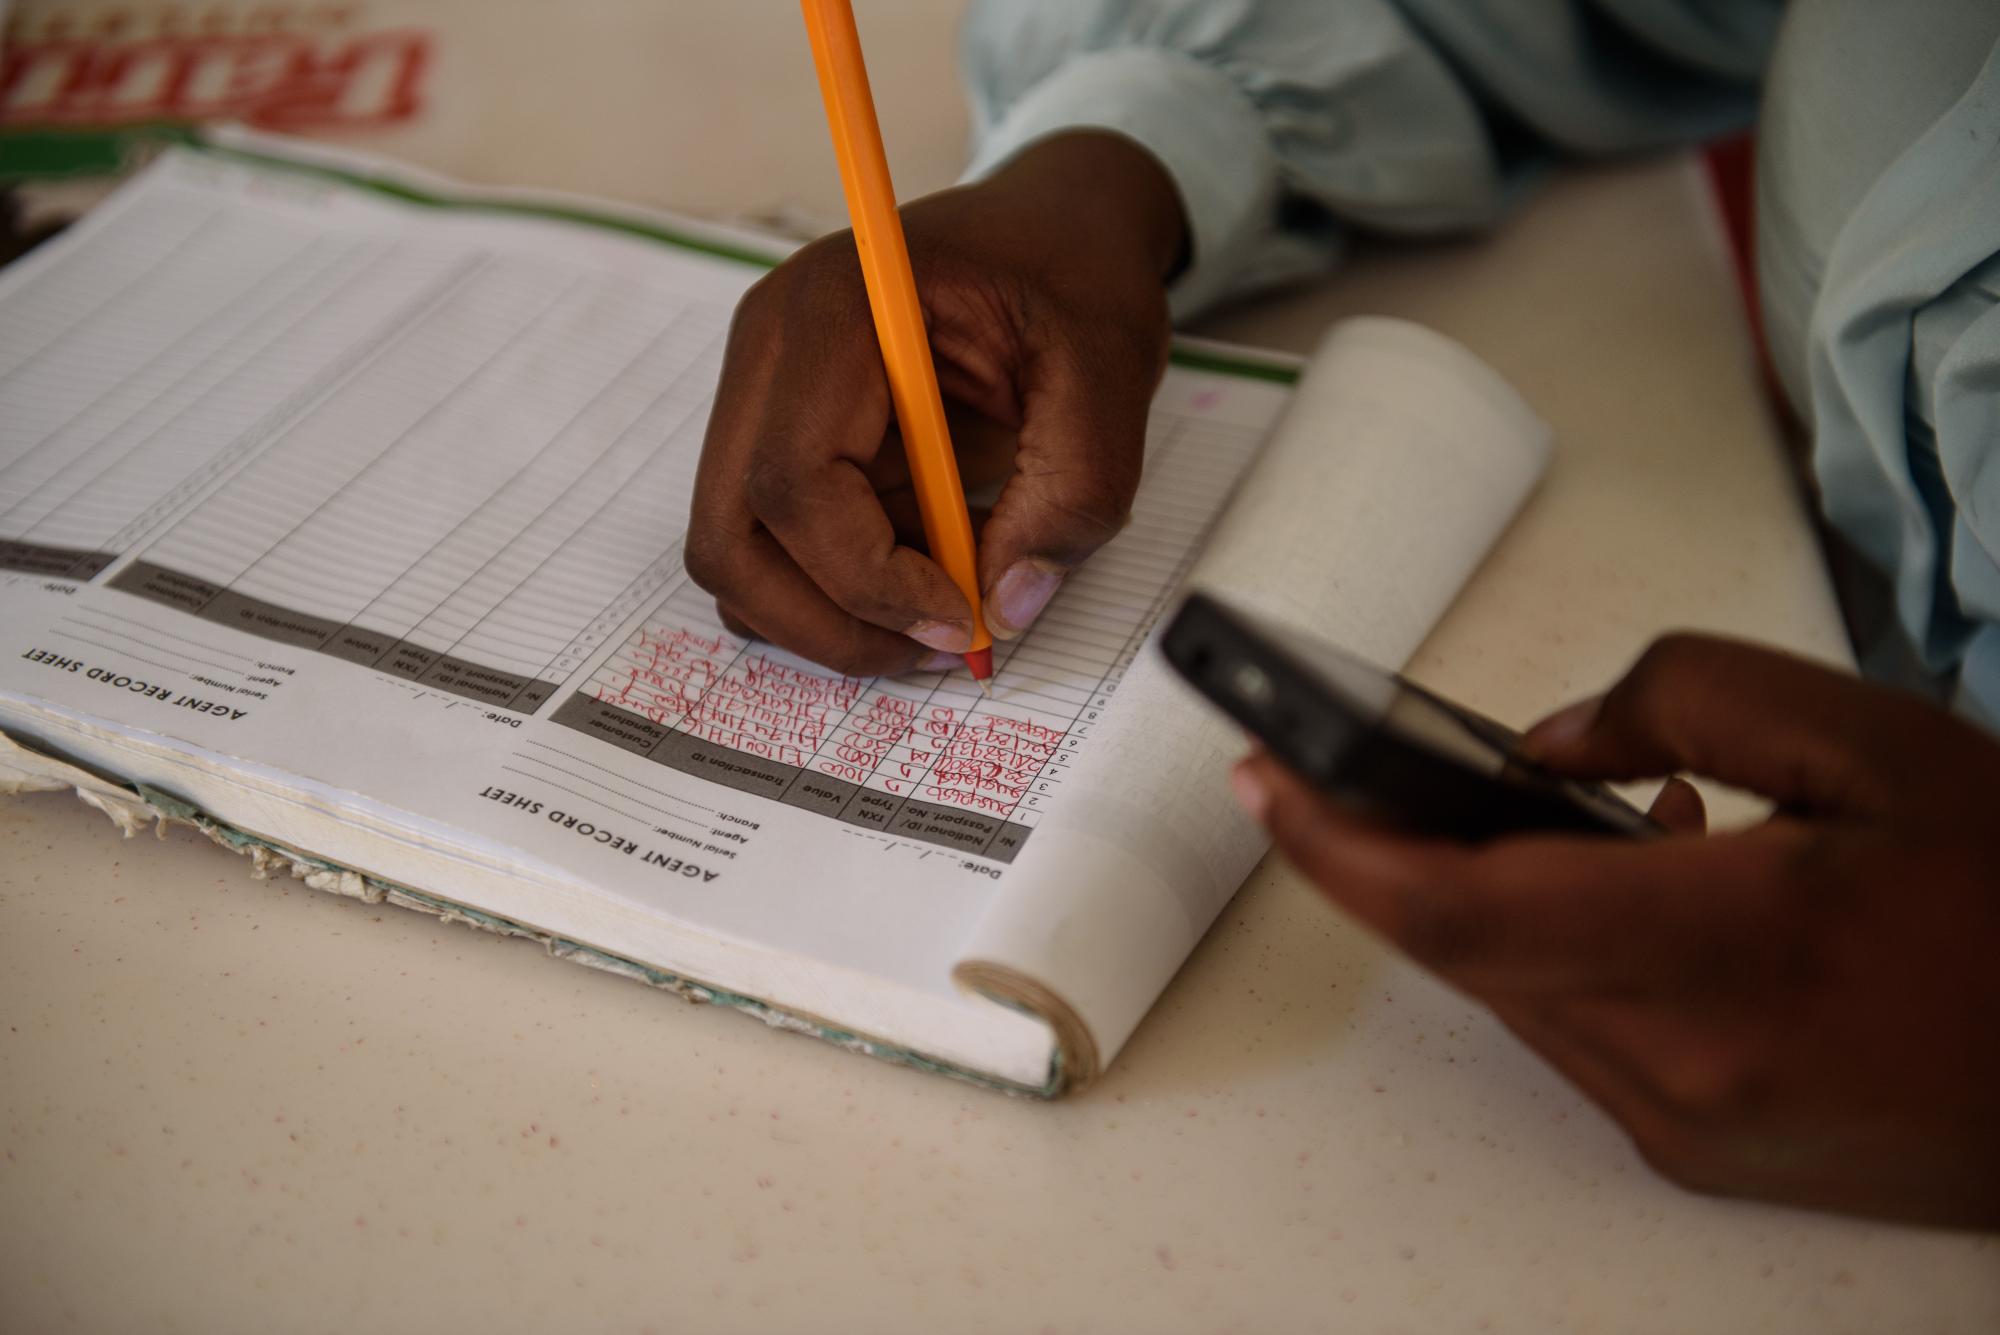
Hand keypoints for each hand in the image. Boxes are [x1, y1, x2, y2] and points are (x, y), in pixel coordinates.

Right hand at [685, 131, 1185, 673]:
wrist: (1053, 224)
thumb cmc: (1074, 274)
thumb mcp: (1111, 373)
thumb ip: (1072, 491)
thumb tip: (1003, 606)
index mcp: (836, 307)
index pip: (795, 481)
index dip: (866, 578)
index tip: (961, 616)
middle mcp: (769, 347)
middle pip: (729, 533)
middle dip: (825, 621)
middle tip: (935, 647)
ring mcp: (760, 390)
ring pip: (736, 553)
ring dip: (824, 615)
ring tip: (938, 613)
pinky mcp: (779, 430)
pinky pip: (771, 544)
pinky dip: (831, 591)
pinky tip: (918, 576)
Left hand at [1231, 634, 1999, 1226]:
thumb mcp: (1875, 741)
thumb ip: (1685, 703)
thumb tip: (1536, 746)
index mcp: (1730, 949)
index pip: (1458, 909)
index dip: (1337, 845)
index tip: (1261, 777)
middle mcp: (1685, 1063)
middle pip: (1464, 952)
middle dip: (1388, 855)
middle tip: (1334, 769)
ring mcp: (1688, 1124)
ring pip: (1514, 992)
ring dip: (1487, 897)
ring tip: (1551, 807)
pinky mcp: (1701, 1153)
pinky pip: (1577, 1033)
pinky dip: (1563, 950)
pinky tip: (1639, 881)